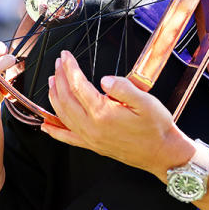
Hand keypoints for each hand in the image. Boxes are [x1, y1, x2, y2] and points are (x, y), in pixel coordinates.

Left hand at [43, 50, 183, 175]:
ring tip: (51, 82)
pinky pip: (67, 137)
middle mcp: (92, 127)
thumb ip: (123, 87)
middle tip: (57, 63)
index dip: (70, 68)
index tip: (65, 56)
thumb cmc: (156, 127)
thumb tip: (103, 80)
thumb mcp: (146, 101)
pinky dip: (54, 130)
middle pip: (66, 98)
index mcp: (103, 113)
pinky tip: (45, 125)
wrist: (163, 153)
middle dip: (59, 78)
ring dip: (54, 96)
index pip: (78, 85)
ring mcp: (90, 138)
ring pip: (62, 115)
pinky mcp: (92, 146)